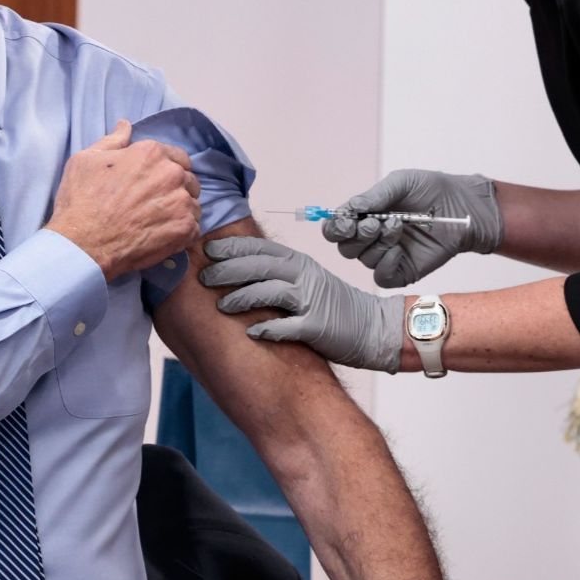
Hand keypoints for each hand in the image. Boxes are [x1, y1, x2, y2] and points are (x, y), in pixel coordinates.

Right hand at [47, 120, 200, 280]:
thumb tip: (125, 125)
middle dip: (177, 190)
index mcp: (151, 153)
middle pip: (188, 180)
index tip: (156, 182)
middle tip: (155, 204)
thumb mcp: (87, 159)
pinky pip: (195, 228)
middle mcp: (171, 174)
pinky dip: (183, 233)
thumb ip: (113, 140)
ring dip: (181, 212)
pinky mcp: (184, 229)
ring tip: (158, 222)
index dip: (168, 169)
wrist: (83, 244)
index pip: (178, 157)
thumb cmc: (81, 201)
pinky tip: (163, 237)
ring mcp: (181, 203)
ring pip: (194, 204)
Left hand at [199, 236, 403, 370]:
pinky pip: (287, 326)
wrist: (375, 328)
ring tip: (221, 306)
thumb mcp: (308, 280)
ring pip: (269, 291)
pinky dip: (267, 329)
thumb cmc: (335, 307)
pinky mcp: (318, 327)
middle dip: (227, 270)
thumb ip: (279, 274)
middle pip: (259, 266)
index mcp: (299, 262)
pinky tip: (251, 332)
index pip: (260, 248)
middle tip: (203, 278)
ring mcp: (312, 300)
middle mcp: (304, 276)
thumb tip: (237, 274)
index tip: (208, 251)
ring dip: (241, 298)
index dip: (232, 247)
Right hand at [325, 169, 501, 287]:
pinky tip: (398, 250)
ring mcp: (386, 255)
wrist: (464, 206)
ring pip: (363, 260)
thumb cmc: (433, 190)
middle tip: (376, 223)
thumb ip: (375, 195)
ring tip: (398, 226)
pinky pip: (381, 277)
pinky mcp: (402, 271)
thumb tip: (351, 208)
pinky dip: (385, 264)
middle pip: (345, 248)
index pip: (336, 228)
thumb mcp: (402, 182)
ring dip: (378, 243)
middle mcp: (372, 238)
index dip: (335, 227)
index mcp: (365, 216)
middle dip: (357, 235)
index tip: (347, 221)